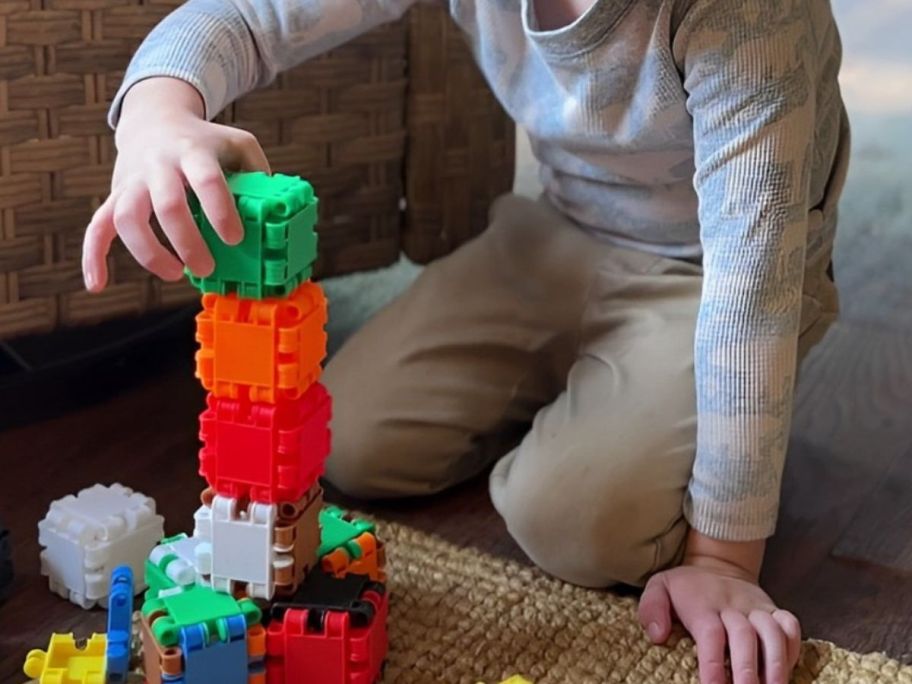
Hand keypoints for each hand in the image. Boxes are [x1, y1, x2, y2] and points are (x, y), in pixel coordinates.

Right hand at [82, 77, 269, 291]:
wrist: (155, 119)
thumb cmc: (206, 142)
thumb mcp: (238, 144)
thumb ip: (258, 173)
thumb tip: (276, 212)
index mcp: (194, 151)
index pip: (206, 179)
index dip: (219, 210)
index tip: (234, 238)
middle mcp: (159, 165)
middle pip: (167, 204)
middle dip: (187, 241)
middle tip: (207, 268)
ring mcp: (133, 180)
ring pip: (127, 217)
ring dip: (149, 252)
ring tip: (175, 274)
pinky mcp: (115, 195)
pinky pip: (97, 226)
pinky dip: (93, 255)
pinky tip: (98, 284)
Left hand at [638, 555, 800, 683]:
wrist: (718, 563)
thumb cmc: (686, 586)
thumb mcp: (659, 587)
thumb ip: (652, 608)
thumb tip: (658, 635)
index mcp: (702, 605)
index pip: (710, 634)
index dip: (713, 663)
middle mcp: (732, 606)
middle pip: (744, 637)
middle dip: (747, 670)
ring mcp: (756, 608)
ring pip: (772, 633)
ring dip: (776, 664)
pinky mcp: (774, 609)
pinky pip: (790, 625)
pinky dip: (793, 647)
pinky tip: (788, 671)